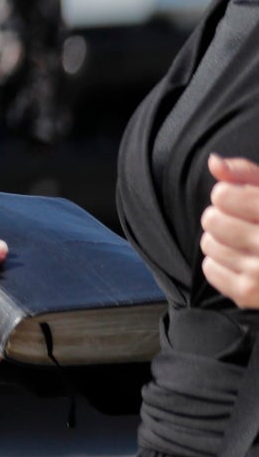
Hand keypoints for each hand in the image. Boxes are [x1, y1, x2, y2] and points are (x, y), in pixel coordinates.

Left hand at [201, 154, 258, 307]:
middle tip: (246, 226)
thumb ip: (247, 174)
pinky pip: (209, 269)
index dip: (229, 196)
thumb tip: (214, 163)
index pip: (223, 196)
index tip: (246, 204)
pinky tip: (245, 263)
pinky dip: (221, 265)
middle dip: (224, 219)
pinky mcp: (248, 294)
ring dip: (222, 242)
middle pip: (211, 220)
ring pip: (208, 244)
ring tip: (248, 245)